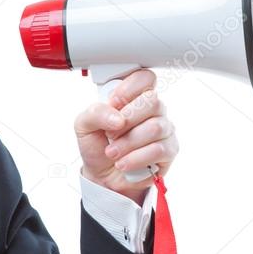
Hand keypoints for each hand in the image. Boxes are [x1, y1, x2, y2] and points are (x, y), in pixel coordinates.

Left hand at [74, 69, 178, 204]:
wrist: (103, 175)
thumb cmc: (98, 145)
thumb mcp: (83, 125)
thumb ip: (95, 112)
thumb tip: (118, 117)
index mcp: (134, 96)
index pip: (144, 77)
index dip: (128, 91)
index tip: (113, 105)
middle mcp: (152, 109)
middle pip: (153, 101)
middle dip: (126, 120)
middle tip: (111, 133)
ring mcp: (164, 129)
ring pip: (155, 127)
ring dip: (128, 143)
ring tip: (113, 152)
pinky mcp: (169, 150)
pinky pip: (159, 150)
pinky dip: (136, 158)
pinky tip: (124, 162)